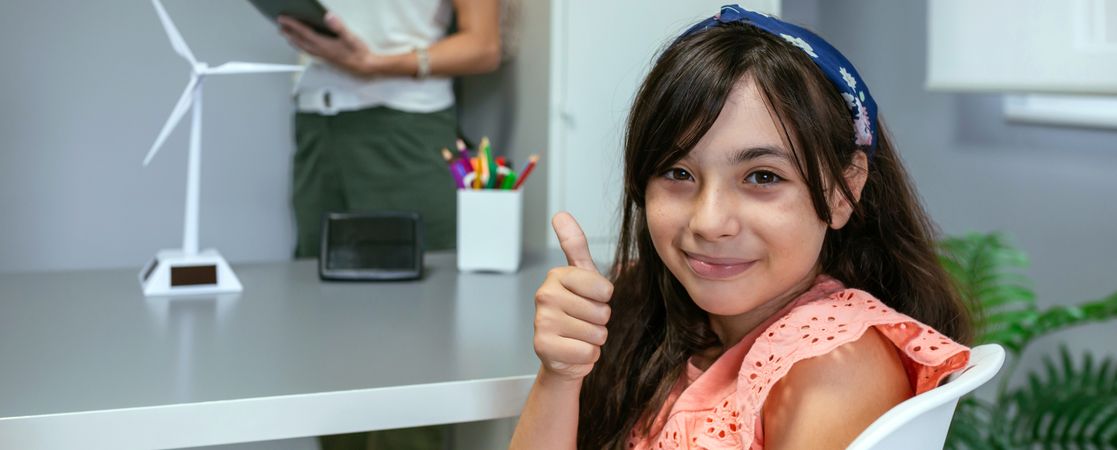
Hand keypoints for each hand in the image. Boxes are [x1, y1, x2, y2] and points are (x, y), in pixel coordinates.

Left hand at [278, 13, 379, 75]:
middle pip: (300, 41)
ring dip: (293, 41)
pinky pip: (309, 52)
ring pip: (303, 48)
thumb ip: (339, 26)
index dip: (292, 24)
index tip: (282, 18)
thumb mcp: (351, 37)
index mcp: (324, 45)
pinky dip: (302, 47)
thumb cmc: (359, 54)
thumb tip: (328, 16)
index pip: (304, 33)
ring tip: (286, 36)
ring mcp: (323, 57)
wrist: (366, 69)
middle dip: (288, 33)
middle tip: (280, 26)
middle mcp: (321, 52)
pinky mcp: (327, 60)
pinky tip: (303, 46)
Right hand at [532, 212, 613, 380]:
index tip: (590, 300)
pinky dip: (587, 356)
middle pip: (601, 312)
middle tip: (583, 321)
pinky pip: (587, 352)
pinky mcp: (543, 347)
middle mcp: (545, 295)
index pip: (604, 289)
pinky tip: (572, 350)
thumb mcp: (582, 276)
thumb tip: (560, 214)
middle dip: (599, 321)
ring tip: (578, 336)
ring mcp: (542, 322)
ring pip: (596, 333)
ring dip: (594, 339)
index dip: (604, 299)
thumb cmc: (577, 313)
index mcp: (557, 276)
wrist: (563, 354)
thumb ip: (575, 245)